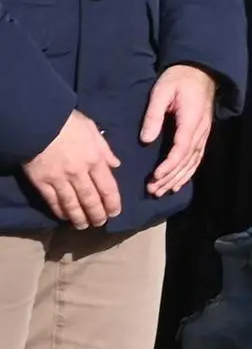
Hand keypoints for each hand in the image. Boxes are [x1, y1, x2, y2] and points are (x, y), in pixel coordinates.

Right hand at [20, 111, 118, 230]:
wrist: (38, 122)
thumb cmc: (68, 123)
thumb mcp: (92, 130)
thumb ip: (105, 149)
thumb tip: (116, 165)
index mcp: (95, 160)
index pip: (108, 187)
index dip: (112, 203)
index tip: (115, 212)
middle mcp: (79, 173)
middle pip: (90, 199)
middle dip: (97, 214)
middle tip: (100, 223)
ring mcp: (59, 180)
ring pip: (72, 204)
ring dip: (79, 218)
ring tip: (83, 226)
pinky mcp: (41, 183)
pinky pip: (52, 201)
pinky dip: (60, 211)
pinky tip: (64, 217)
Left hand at [139, 66, 220, 198]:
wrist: (201, 71)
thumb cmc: (178, 79)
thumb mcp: (162, 92)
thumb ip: (154, 116)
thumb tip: (146, 139)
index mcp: (191, 119)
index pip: (182, 148)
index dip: (169, 165)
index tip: (155, 177)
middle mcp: (201, 130)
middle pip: (188, 159)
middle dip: (171, 176)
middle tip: (153, 190)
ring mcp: (204, 133)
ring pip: (194, 161)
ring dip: (179, 177)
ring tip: (162, 191)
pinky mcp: (202, 134)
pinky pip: (197, 157)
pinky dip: (188, 172)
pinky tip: (178, 182)